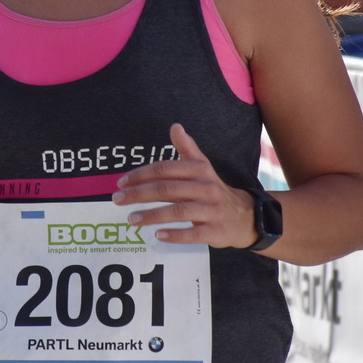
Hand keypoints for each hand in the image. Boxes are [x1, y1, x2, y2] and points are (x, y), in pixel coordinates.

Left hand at [112, 123, 257, 247]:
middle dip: (139, 194)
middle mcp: (206, 187)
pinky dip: (175, 234)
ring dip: (152, 215)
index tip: (122, 183)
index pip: (165, 169)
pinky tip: (158, 235)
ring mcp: (211, 210)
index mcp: (199, 170)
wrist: (244, 216)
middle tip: (118, 200)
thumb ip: (187, 148)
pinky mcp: (215, 230)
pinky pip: (193, 233)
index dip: (141, 175)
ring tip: (131, 219)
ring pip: (178, 211)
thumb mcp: (202, 167)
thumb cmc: (214, 190)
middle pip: (167, 189)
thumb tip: (174, 126)